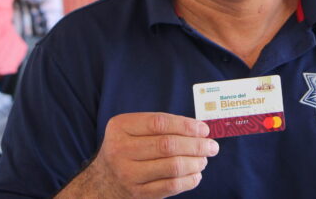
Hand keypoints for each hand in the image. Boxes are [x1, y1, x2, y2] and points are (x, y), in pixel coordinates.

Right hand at [59, 112, 218, 198]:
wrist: (102, 181)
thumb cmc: (127, 148)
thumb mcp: (132, 129)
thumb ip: (161, 125)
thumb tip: (199, 130)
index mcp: (120, 127)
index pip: (160, 123)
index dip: (186, 126)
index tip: (204, 129)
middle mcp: (120, 149)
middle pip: (168, 145)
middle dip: (196, 145)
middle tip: (212, 146)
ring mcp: (128, 173)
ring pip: (172, 167)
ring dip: (196, 163)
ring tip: (204, 160)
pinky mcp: (138, 193)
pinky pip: (171, 186)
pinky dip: (189, 180)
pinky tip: (196, 174)